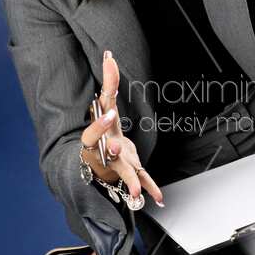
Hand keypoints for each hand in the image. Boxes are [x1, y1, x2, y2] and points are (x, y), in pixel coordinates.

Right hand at [80, 50, 164, 206]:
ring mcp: (116, 164)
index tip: (109, 110)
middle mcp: (105, 149)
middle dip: (110, 147)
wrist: (97, 165)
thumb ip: (109, 83)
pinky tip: (159, 199)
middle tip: (116, 144)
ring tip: (134, 191)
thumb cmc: (103, 133)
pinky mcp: (129, 173)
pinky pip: (139, 182)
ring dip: (129, 180)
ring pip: (122, 172)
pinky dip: (150, 190)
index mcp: (99, 132)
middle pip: (105, 150)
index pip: (96, 122)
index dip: (101, 117)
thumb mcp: (104, 109)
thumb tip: (109, 55)